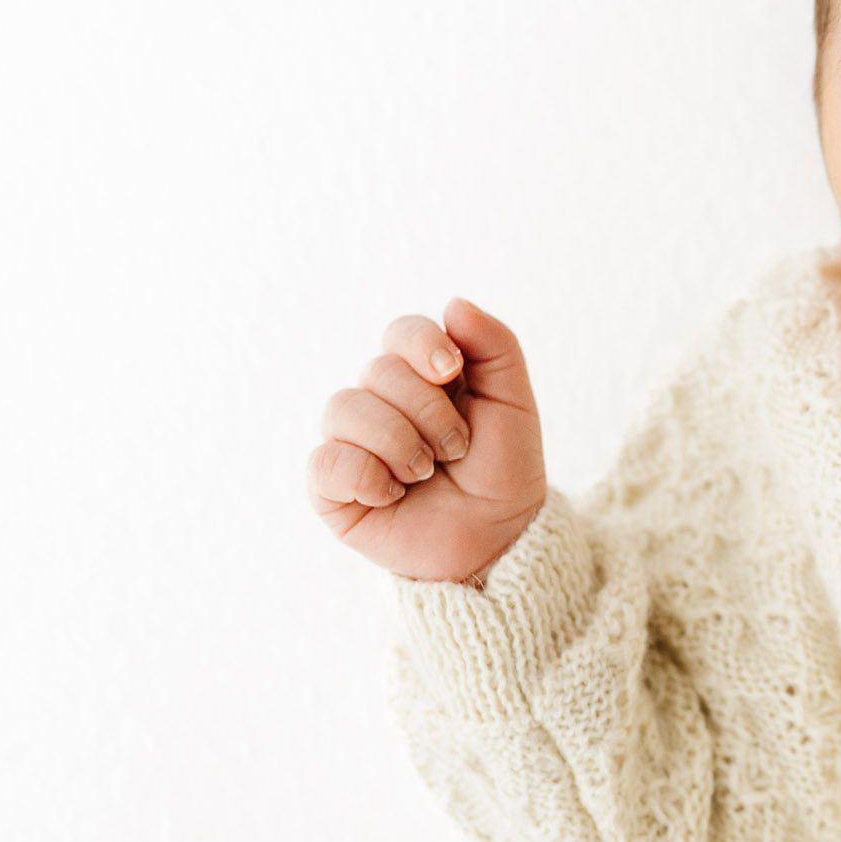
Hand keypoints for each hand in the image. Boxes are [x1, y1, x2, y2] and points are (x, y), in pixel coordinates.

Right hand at [306, 298, 548, 583]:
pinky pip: (326, 461)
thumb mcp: (514, 403)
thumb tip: (454, 303)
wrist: (497, 538)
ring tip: (426, 472)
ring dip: (400, 443)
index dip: (422, 344)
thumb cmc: (503, 471)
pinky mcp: (331, 486)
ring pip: (344, 408)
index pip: (402, 333)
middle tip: (457, 447)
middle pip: (378, 370)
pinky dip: (368, 477)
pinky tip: (393, 494)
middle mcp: (381, 401)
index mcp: (423, 376)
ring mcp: (351, 441)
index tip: (451, 371)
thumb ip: (495, 347)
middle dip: (429, 412)